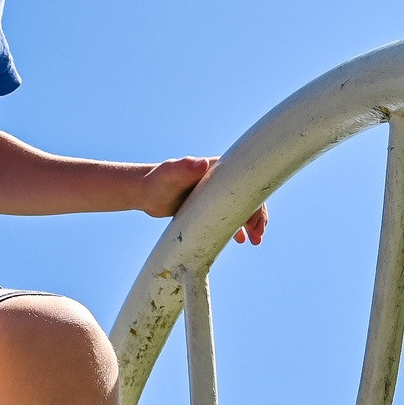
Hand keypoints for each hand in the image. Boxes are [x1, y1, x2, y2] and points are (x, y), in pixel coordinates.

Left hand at [140, 157, 268, 245]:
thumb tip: (202, 163)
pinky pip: (228, 216)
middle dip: (257, 216)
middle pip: (247, 196)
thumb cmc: (157, 180)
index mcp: (217, 169)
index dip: (256, 202)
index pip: (245, 183)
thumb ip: (185, 168)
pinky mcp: (208, 206)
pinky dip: (237, 226)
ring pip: (240, 208)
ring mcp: (215, 194)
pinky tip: (241, 239)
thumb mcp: (171, 173)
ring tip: (254, 241)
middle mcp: (220, 180)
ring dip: (250, 223)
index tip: (258, 222)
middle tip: (258, 235)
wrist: (145, 192)